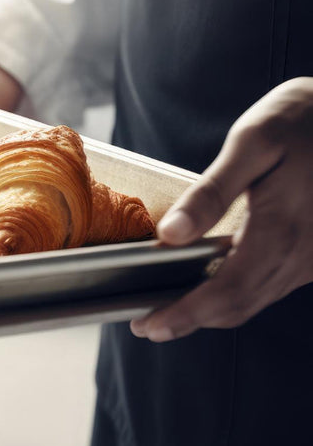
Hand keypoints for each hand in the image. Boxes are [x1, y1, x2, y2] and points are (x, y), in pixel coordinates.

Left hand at [130, 76, 312, 341]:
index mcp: (282, 231)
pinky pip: (273, 284)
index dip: (185, 315)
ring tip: (172, 309)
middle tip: (148, 325)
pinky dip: (238, 292)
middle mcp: (303, 254)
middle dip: (191, 320)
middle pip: (240, 306)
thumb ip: (211, 192)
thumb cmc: (303, 120)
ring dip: (214, 311)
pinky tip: (211, 282)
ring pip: (258, 299)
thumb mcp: (252, 142)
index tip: (148, 325)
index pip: (226, 292)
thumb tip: (170, 235)